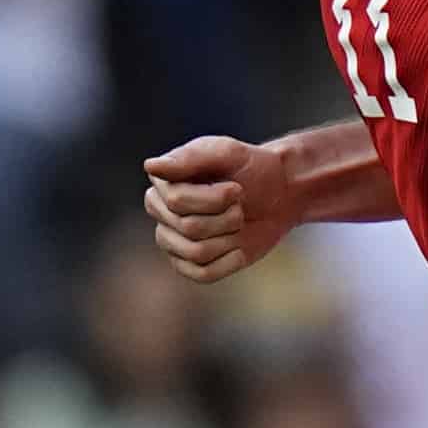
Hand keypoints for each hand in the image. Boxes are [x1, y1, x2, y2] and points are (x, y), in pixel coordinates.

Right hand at [143, 133, 298, 282]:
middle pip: (189, 227)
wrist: (277, 194)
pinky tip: (239, 245)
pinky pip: (204, 274)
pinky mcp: (191, 265)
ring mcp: (174, 242)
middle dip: (227, 217)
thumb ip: (188, 158)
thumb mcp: (225, 153)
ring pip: (197, 252)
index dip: (216, 198)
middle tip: (240, 205)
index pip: (177, 201)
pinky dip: (230, 260)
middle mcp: (161, 213)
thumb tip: (150, 166)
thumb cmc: (249, 168)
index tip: (236, 187)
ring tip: (238, 222)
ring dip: (230, 237)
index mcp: (163, 183)